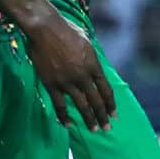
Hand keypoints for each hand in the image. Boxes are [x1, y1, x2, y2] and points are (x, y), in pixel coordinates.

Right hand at [23, 9, 114, 128]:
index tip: (114, 115)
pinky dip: (65, 116)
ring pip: (82, 106)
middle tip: (107, 128)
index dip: (111, 104)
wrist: (45, 28)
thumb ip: (91, 57)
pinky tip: (69, 125)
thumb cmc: (66, 29)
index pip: (106, 90)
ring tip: (94, 130)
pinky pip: (60, 105)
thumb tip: (95, 66)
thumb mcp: (86, 41)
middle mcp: (83, 76)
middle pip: (96, 101)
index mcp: (93, 65)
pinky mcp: (52, 84)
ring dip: (89, 119)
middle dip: (103, 116)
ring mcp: (67, 82)